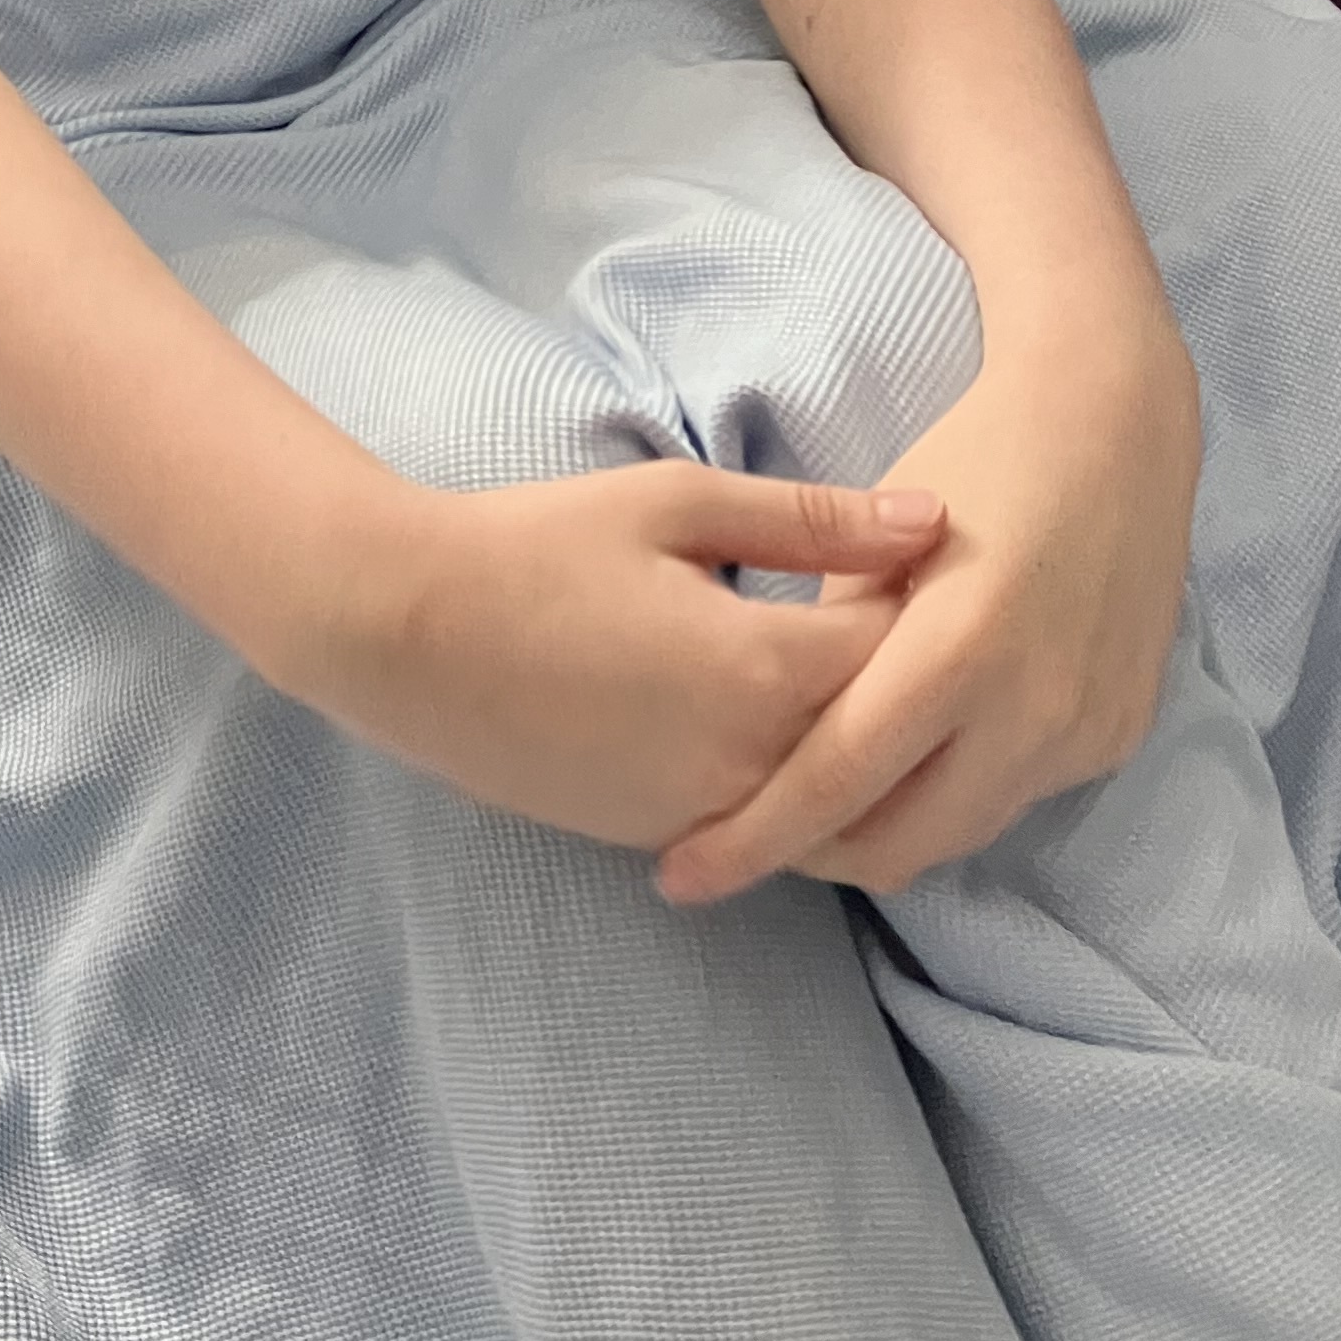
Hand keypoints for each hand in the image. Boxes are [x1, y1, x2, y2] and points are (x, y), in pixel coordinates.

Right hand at [304, 463, 949, 856]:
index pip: (905, 656)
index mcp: (762, 670)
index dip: (925, 607)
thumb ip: (812, 519)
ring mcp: (702, 816)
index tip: (922, 564)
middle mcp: (749, 766)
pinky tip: (770, 718)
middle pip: (883, 745)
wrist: (405, 633)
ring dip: (851, 745)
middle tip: (898, 618)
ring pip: (828, 804)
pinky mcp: (657, 837)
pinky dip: (790, 782)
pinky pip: (762, 824)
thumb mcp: (676, 503)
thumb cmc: (538, 545)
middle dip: (905, 687)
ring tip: (838, 669)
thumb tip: (934, 518)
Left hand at [655, 318, 1199, 906]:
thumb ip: (825, 639)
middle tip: (745, 838)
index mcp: (955, 646)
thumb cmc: (973, 459)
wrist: (1114, 420)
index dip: (752, 840)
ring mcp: (1084, 732)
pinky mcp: (1118, 736)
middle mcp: (1030, 709)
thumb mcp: (873, 538)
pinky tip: (915, 761)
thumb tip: (776, 726)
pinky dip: (955, 793)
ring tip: (817, 809)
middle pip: (898, 843)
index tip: (681, 876)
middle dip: (813, 856)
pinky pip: (1017, 796)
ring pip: (960, 833)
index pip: (834, 782)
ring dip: (886, 831)